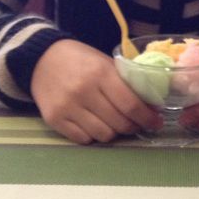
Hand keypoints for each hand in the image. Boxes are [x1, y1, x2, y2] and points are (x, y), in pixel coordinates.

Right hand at [31, 39, 161, 143]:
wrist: (42, 59)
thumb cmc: (80, 60)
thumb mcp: (104, 62)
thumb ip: (124, 82)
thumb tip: (150, 105)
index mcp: (100, 73)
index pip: (130, 104)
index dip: (146, 117)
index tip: (156, 122)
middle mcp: (84, 91)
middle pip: (119, 123)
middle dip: (133, 126)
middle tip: (137, 123)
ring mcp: (68, 107)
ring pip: (103, 135)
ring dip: (114, 132)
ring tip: (114, 123)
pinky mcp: (54, 120)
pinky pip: (83, 139)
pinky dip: (93, 135)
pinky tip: (95, 124)